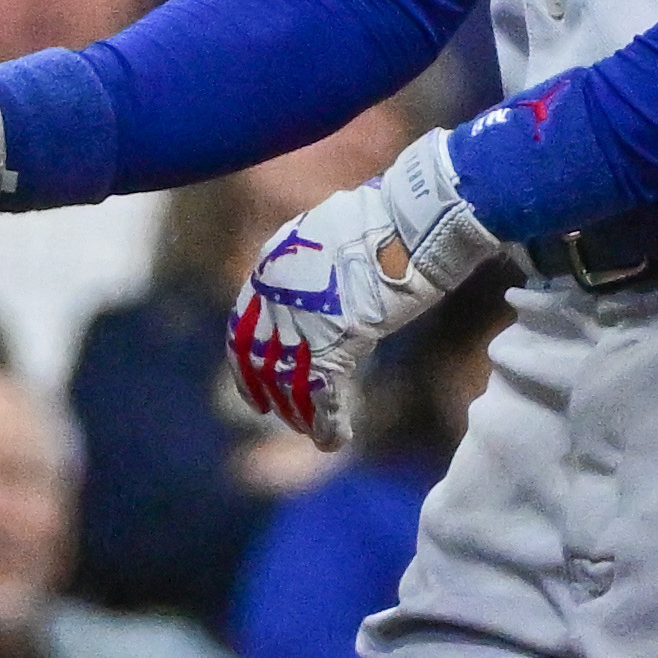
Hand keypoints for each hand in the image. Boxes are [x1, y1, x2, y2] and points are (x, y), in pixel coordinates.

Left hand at [228, 131, 502, 451]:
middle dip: (262, 388)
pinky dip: (327, 423)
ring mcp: (301, 320)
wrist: (412, 220)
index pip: (245, 318)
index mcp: (274, 261)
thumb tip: (325, 276)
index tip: (252, 373)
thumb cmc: (387, 217)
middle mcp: (276, 293)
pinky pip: (320, 397)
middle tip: (271, 411)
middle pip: (256, 356)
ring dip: (297, 412)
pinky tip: (335, 439)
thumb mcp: (332, 232)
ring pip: (286, 383)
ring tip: (311, 430)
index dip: (247, 352)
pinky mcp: (333, 345)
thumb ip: (318, 260)